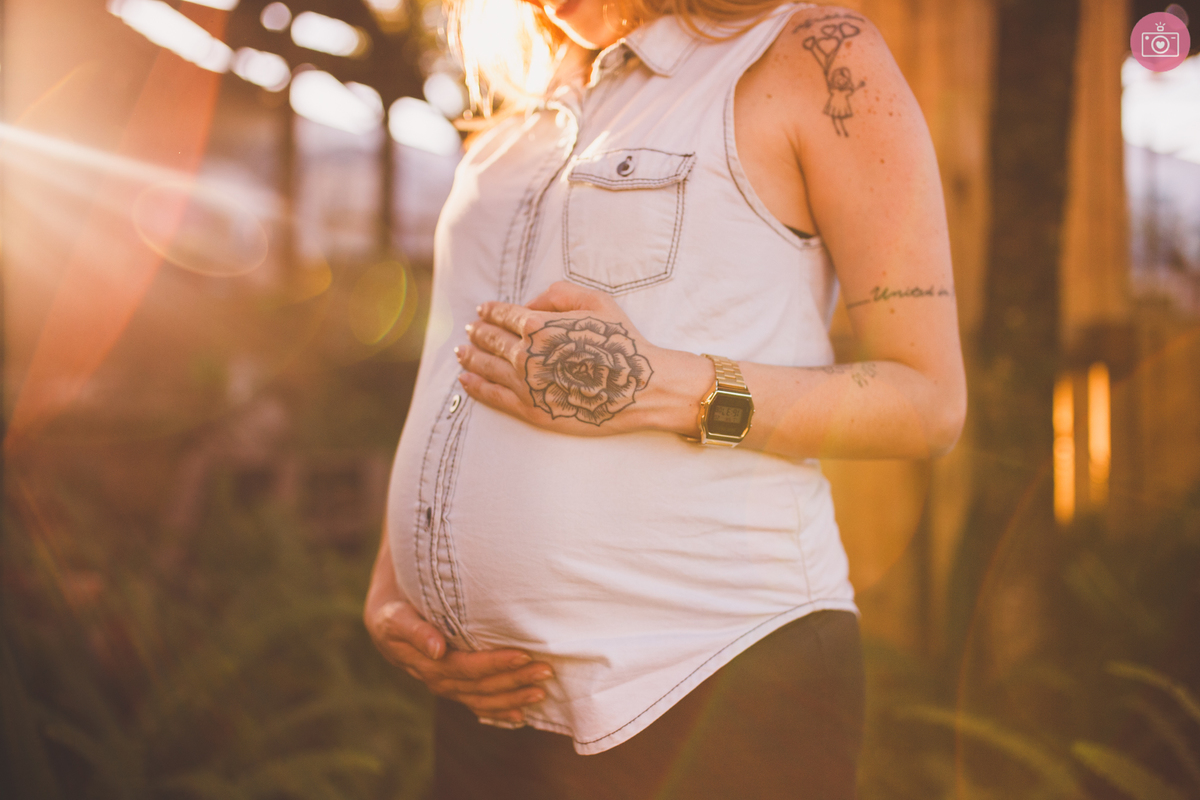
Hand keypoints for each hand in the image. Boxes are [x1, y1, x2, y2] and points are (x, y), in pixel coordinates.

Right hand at [366, 599, 552, 726]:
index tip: (523, 654)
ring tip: (542, 691)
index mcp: (428, 664)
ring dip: (514, 697)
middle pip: (482, 685)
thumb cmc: (396, 613)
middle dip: (515, 680)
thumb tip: (436, 649)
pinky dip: (499, 711)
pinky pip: (478, 705)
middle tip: (545, 670)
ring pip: (484, 698)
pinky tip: (521, 715)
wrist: (388, 623)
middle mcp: (440, 681)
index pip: (468, 667)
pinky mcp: (455, 688)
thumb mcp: (397, 618)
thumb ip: (415, 631)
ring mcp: (449, 688)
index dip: (496, 663)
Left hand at [457, 282, 702, 435]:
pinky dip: (475, 386)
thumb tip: (530, 301)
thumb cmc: (620, 343)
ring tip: (461, 351)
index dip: (490, 311)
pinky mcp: (531, 410)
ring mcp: (526, 384)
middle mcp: (527, 355)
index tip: (483, 310)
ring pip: (487, 367)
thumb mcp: (596, 302)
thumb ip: (559, 293)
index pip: (504, 315)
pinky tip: (464, 380)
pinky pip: (493, 397)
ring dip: (470, 357)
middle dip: (478, 332)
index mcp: (540, 326)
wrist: (636, 388)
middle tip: (470, 329)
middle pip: (491, 340)